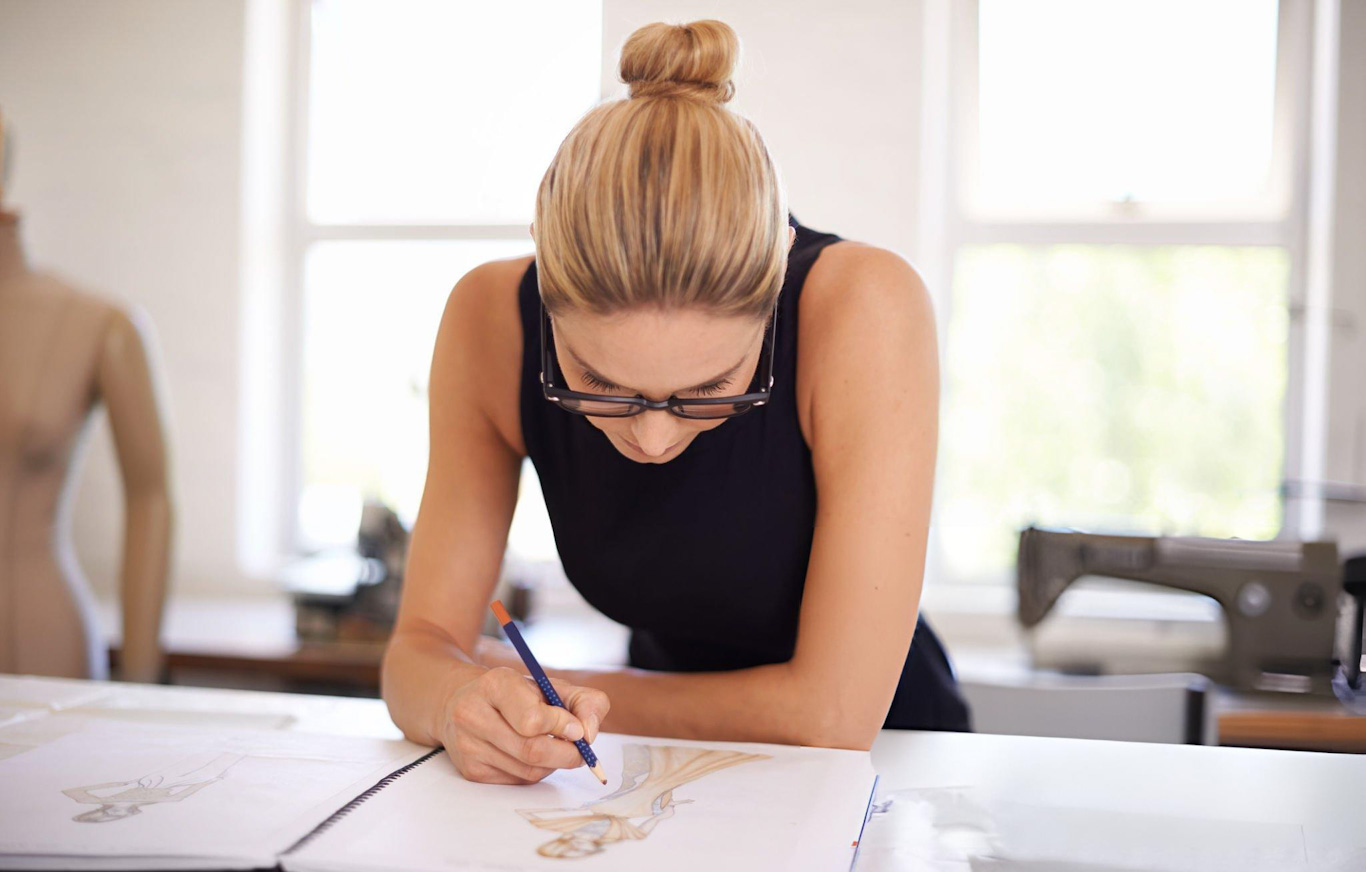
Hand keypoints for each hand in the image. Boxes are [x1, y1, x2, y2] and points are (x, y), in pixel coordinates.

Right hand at [436, 666, 610, 784]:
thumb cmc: (515, 694)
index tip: (577, 729)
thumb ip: (583, 701)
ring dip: (552, 764)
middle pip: (531, 750)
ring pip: (527, 771)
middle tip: (581, 751)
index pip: (532, 718)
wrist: (462, 702)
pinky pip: (516, 782)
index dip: (562, 727)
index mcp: (495, 684)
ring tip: (554, 748)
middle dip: (566, 754)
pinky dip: (535, 773)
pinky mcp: (470, 770)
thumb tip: (589, 733)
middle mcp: (473, 714)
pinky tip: (532, 757)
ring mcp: (468, 745)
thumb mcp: (549, 686)